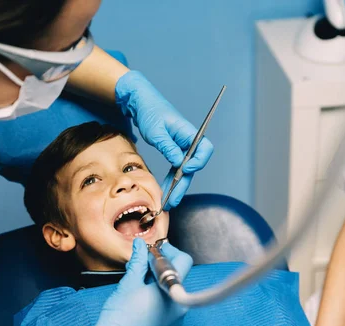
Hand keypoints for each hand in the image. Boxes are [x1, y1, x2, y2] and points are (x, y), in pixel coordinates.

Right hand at [55, 239, 192, 325]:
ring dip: (158, 281)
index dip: (169, 250)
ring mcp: (176, 319)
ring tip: (139, 280)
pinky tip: (141, 297)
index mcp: (173, 292)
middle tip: (143, 261)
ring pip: (171, 290)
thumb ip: (138, 261)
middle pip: (178, 275)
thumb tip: (140, 245)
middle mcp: (180, 306)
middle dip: (161, 265)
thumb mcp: (129, 283)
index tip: (154, 249)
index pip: (183, 260)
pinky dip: (158, 296)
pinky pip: (169, 305)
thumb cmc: (121, 317)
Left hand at [115, 71, 213, 209]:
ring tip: (168, 202)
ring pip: (183, 171)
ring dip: (176, 186)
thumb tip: (179, 163)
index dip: (198, 161)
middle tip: (173, 200)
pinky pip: (175, 169)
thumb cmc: (149, 112)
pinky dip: (170, 180)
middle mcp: (187, 141)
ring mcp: (180, 148)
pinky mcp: (172, 152)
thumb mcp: (156, 130)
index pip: (204, 149)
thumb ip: (168, 147)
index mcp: (188, 132)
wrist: (139, 103)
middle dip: (183, 184)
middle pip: (192, 166)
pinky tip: (165, 192)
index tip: (185, 168)